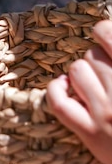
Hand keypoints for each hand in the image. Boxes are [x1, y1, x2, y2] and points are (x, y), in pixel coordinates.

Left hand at [47, 20, 111, 163]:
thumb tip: (103, 29)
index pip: (108, 33)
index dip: (103, 30)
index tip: (103, 34)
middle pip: (92, 54)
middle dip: (98, 59)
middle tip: (108, 72)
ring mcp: (105, 114)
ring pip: (77, 71)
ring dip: (83, 74)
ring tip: (96, 84)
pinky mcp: (91, 134)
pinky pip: (59, 103)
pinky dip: (57, 89)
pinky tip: (65, 85)